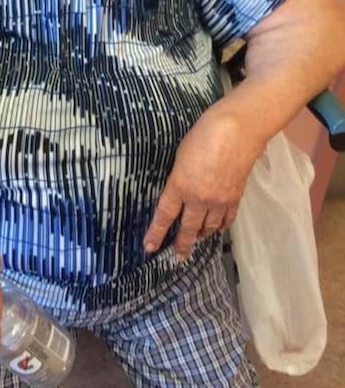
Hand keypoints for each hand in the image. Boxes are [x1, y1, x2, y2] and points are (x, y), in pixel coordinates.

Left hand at [143, 109, 261, 260]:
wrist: (237, 131)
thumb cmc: (203, 135)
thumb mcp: (181, 155)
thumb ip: (179, 176)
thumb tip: (180, 188)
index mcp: (180, 185)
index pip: (165, 215)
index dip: (157, 233)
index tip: (150, 247)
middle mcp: (199, 198)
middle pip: (189, 227)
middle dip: (182, 243)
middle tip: (178, 256)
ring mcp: (220, 200)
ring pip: (209, 227)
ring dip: (202, 235)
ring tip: (197, 239)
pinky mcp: (236, 197)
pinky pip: (227, 219)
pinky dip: (220, 226)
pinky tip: (217, 227)